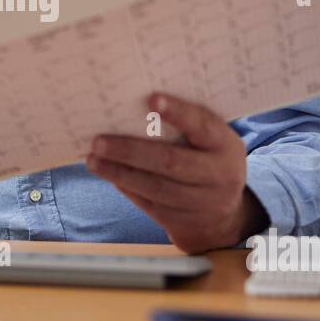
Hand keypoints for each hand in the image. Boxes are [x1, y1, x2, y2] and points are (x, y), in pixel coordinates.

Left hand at [86, 93, 268, 253]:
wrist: (223, 215)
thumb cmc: (208, 160)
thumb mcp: (211, 142)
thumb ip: (187, 126)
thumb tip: (135, 106)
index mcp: (225, 145)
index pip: (202, 125)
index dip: (178, 112)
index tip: (151, 99)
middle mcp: (219, 175)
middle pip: (171, 162)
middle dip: (131, 151)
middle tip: (99, 141)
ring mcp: (202, 203)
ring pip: (156, 187)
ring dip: (120, 173)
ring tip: (94, 160)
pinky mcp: (182, 221)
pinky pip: (150, 204)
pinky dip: (127, 188)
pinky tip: (108, 175)